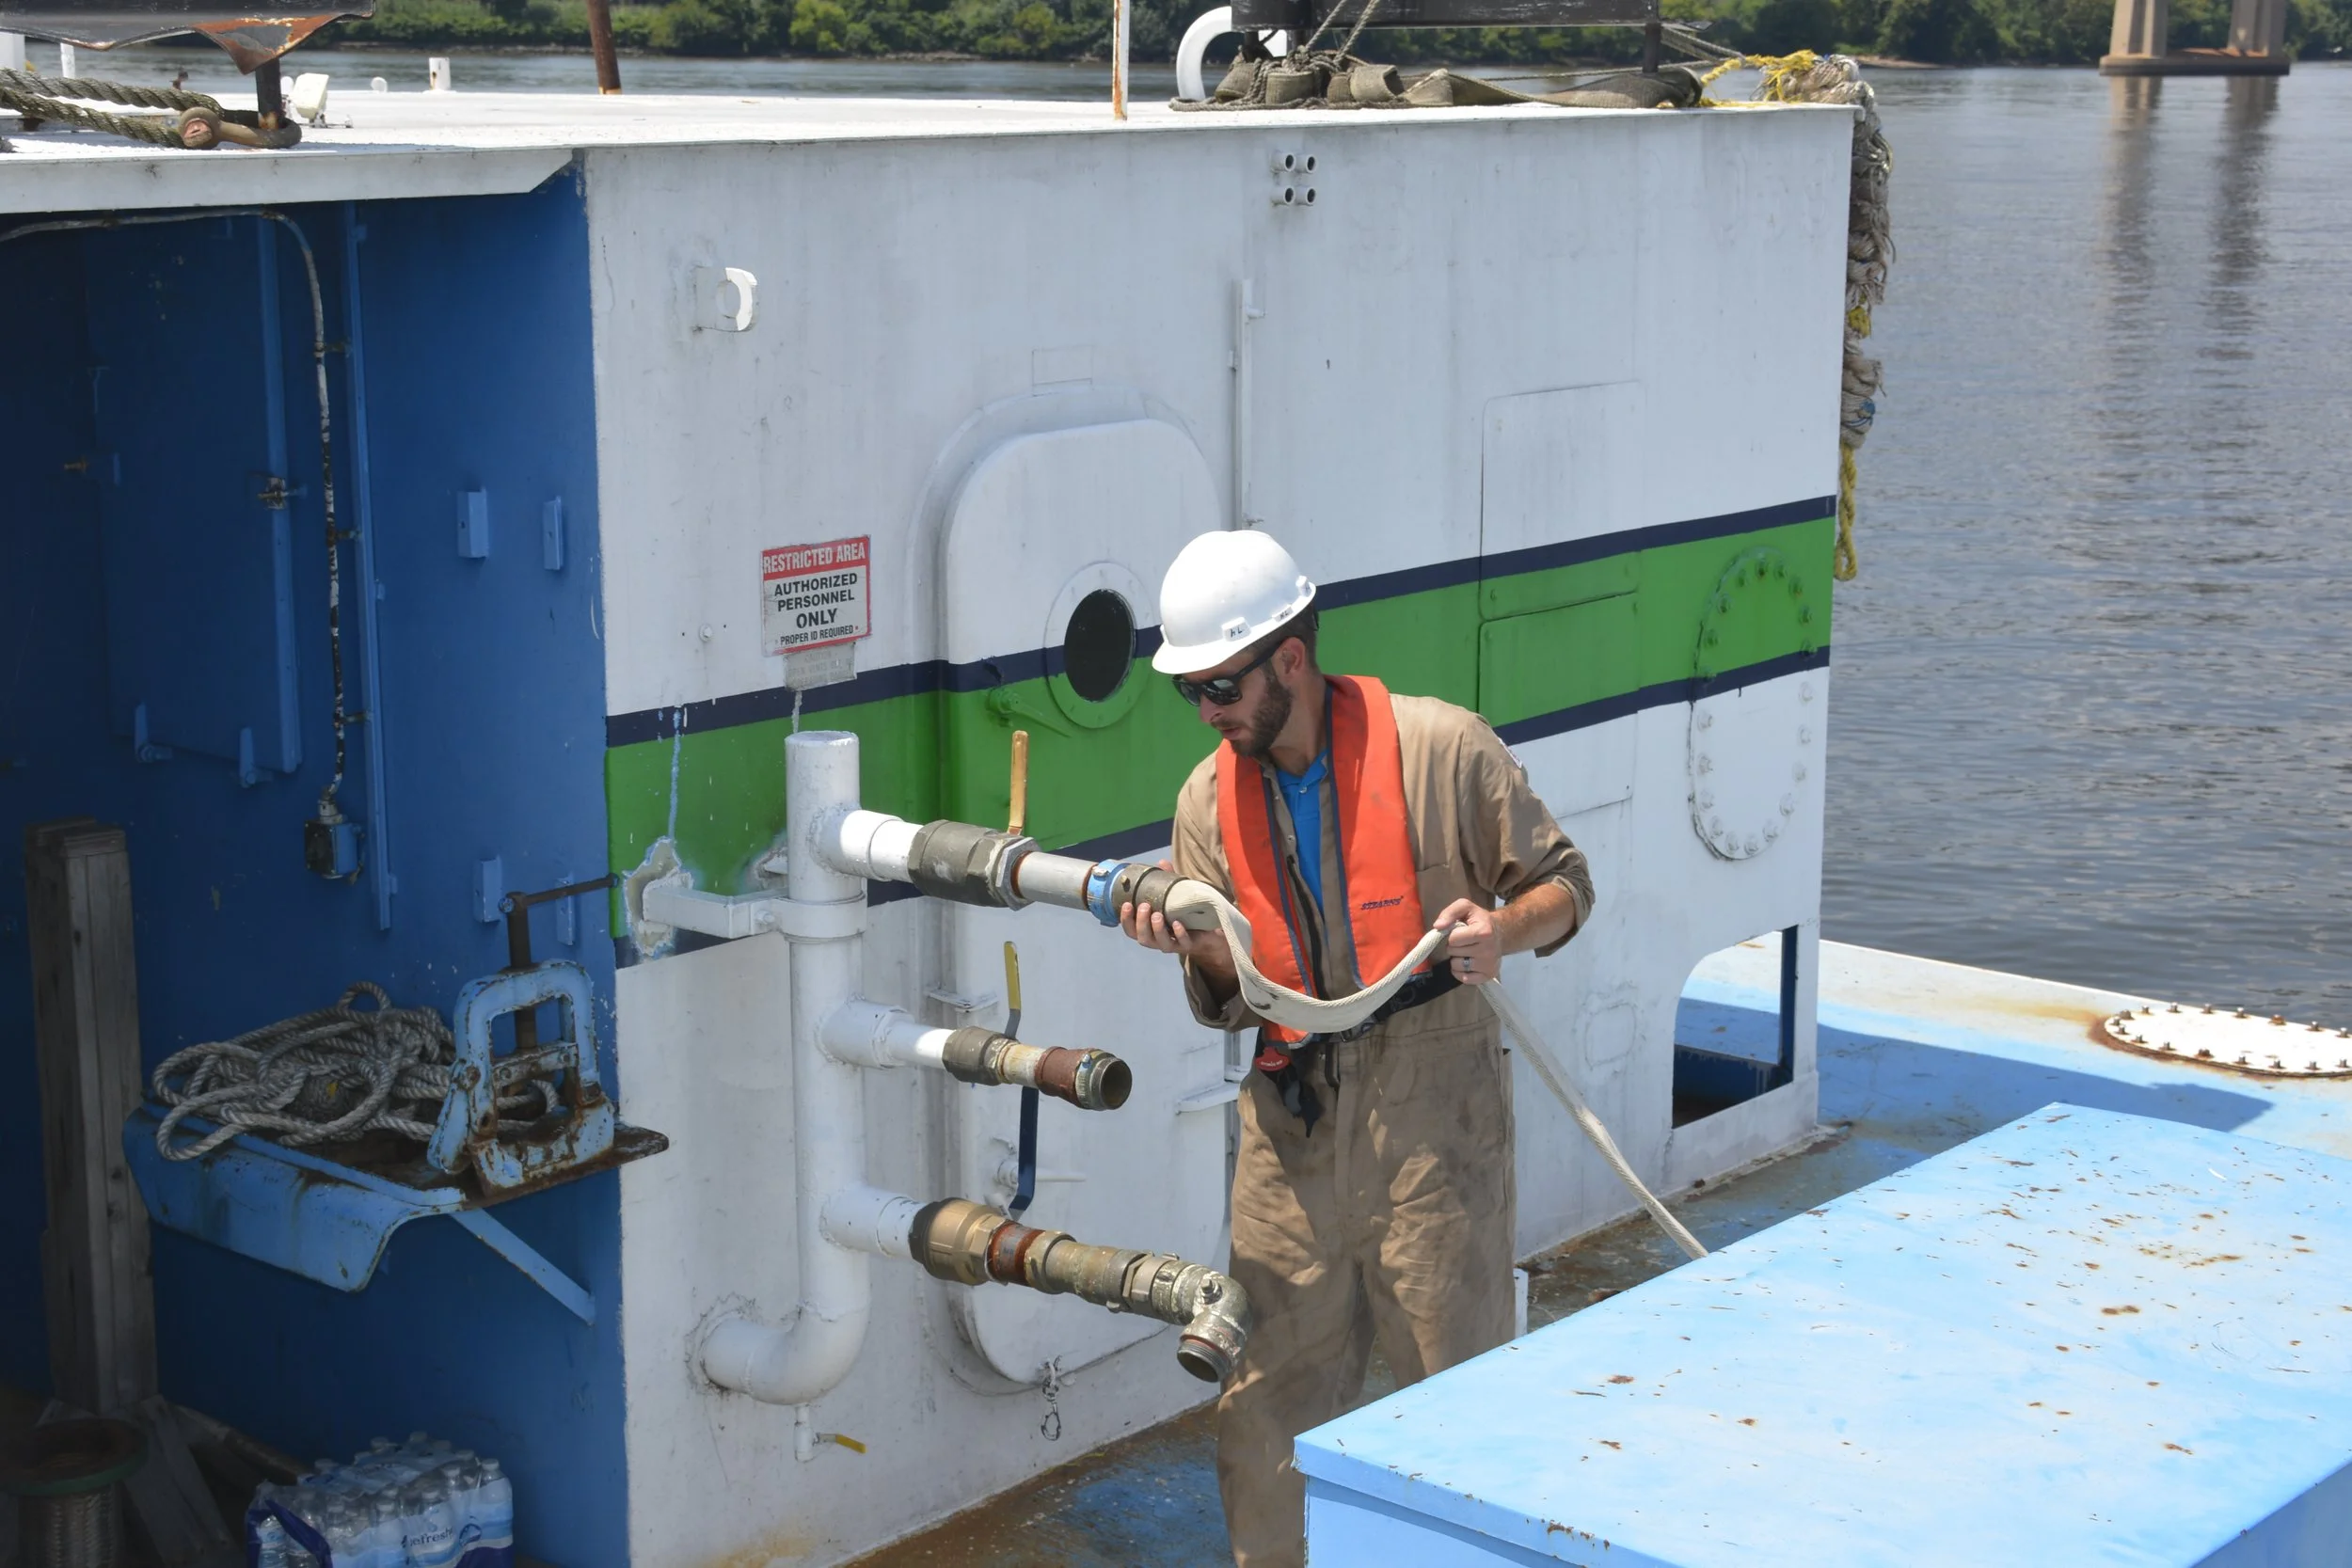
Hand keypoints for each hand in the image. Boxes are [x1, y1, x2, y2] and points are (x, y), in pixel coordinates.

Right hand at [1120, 860, 1235, 981]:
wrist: (1209, 930)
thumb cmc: (1185, 914)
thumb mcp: (1175, 896)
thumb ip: (1167, 882)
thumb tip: (1161, 862)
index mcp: (1150, 930)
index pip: (1131, 929)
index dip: (1126, 919)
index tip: (1127, 904)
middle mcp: (1158, 940)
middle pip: (1142, 938)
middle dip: (1141, 922)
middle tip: (1145, 906)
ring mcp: (1173, 944)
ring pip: (1160, 943)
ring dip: (1157, 929)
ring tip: (1157, 915)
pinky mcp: (1189, 946)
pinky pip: (1182, 943)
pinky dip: (1179, 934)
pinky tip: (1177, 923)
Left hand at [1436, 898, 1499, 984]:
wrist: (1499, 933)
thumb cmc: (1478, 920)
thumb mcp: (1465, 907)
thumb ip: (1450, 913)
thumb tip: (1438, 926)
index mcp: (1483, 932)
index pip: (1453, 939)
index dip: (1452, 935)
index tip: (1459, 931)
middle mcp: (1488, 950)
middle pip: (1453, 952)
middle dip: (1454, 946)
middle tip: (1463, 941)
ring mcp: (1488, 965)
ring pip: (1456, 966)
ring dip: (1456, 959)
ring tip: (1466, 951)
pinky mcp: (1488, 975)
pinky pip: (1464, 979)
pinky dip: (1460, 972)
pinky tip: (1466, 963)